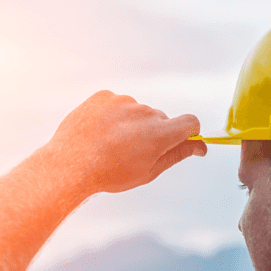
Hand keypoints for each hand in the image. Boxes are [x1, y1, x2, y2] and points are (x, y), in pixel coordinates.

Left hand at [44, 90, 205, 193]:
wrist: (70, 165)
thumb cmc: (109, 174)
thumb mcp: (148, 171)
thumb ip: (176, 155)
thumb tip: (200, 146)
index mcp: (159, 133)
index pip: (190, 122)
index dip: (189, 132)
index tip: (183, 141)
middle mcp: (144, 112)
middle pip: (160, 119)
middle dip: (153, 134)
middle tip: (132, 154)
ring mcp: (123, 101)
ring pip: (137, 112)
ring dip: (131, 125)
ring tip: (110, 145)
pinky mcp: (104, 96)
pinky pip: (117, 104)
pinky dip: (113, 116)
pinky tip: (100, 133)